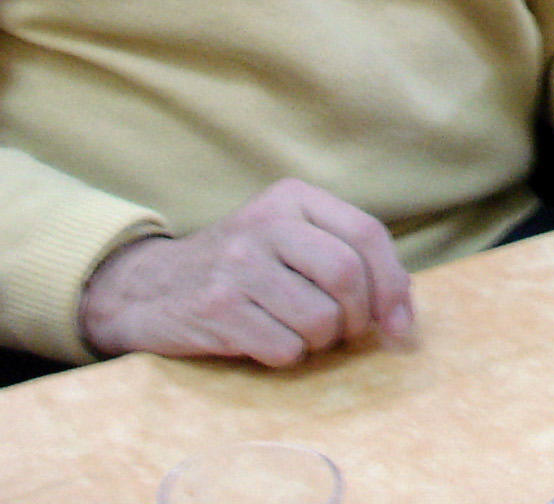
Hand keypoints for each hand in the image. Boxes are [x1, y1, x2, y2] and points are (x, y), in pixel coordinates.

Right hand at [78, 178, 413, 364]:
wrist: (149, 287)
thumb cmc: (240, 266)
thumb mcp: (289, 238)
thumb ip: (345, 256)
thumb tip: (404, 309)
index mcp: (292, 197)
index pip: (367, 234)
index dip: (394, 283)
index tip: (400, 323)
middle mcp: (265, 223)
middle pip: (347, 275)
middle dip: (359, 317)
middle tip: (345, 332)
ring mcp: (237, 264)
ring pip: (319, 318)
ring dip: (322, 342)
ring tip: (302, 334)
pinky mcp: (216, 308)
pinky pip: (283, 347)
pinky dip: (288, 356)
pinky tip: (268, 341)